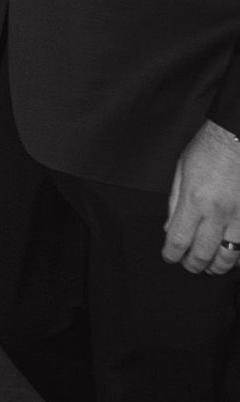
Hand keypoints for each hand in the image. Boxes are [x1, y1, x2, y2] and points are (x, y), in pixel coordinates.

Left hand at [162, 119, 239, 273]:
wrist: (238, 136)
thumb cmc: (209, 149)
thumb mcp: (182, 170)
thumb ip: (175, 202)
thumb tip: (170, 228)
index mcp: (195, 200)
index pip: (178, 240)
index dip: (171, 255)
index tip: (170, 257)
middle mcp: (219, 213)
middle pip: (203, 254)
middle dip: (193, 265)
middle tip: (190, 264)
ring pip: (230, 256)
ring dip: (218, 265)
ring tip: (211, 265)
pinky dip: (239, 255)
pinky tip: (233, 255)